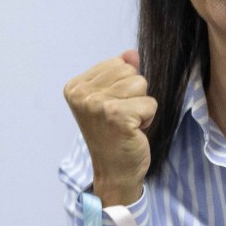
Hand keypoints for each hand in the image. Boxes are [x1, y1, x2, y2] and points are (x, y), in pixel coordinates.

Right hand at [63, 50, 156, 205]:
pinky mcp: (117, 116)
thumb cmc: (112, 135)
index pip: (117, 63)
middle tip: (121, 118)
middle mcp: (82, 94)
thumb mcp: (111, 98)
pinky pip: (150, 103)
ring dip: (141, 106)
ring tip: (128, 123)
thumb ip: (119, 73)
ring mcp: (98, 105)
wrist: (114, 172)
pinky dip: (148, 118)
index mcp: (75, 87)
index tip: (111, 109)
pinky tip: (133, 131)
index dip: (123, 86)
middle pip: (130, 72)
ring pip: (141, 84)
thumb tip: (131, 53)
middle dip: (134, 94)